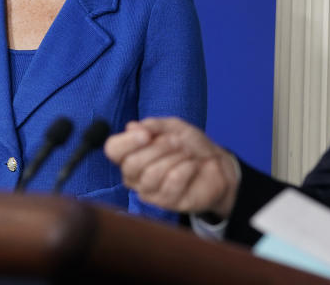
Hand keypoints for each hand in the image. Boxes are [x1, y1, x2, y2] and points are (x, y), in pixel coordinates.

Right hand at [104, 117, 238, 218]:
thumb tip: (131, 127)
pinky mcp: (168, 202)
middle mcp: (135, 176)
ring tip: (187, 153)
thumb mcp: (173, 127)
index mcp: (131, 154)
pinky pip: (171, 182)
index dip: (127, 141)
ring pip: (150, 175)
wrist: (216, 163)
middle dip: (158, 148)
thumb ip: (153, 126)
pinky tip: (193, 166)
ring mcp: (150, 191)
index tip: (146, 134)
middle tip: (177, 141)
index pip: (113, 149)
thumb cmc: (190, 145)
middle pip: (131, 164)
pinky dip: (186, 168)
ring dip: (174, 158)